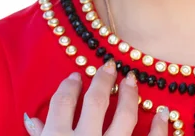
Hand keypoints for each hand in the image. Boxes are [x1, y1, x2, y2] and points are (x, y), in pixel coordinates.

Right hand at [23, 59, 169, 134]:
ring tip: (132, 81)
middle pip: (95, 100)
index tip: (76, 77)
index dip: (70, 86)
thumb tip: (32, 120)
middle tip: (110, 67)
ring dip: (130, 95)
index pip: (63, 102)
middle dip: (103, 80)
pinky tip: (162, 112)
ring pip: (124, 115)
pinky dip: (159, 127)